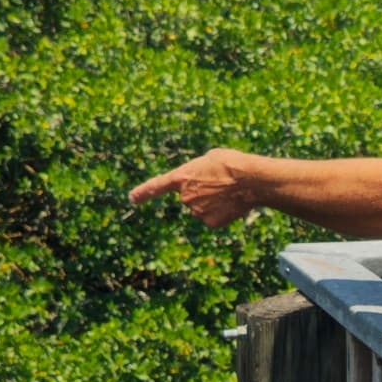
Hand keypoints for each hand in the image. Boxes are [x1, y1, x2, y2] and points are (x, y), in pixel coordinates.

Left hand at [127, 149, 256, 224]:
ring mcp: (196, 211)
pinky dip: (221, 213)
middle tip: (219, 182)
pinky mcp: (210, 222)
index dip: (143, 192)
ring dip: (213, 202)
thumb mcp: (210, 158)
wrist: (250, 179)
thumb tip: (202, 182)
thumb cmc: (232, 163)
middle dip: (202, 192)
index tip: (132, 198)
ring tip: (228, 191)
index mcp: (182, 176)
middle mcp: (185, 196)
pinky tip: (231, 204)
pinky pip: (213, 218)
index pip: (157, 186)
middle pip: (190, 197)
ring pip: (202, 209)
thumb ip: (198, 172)